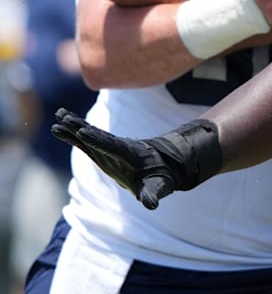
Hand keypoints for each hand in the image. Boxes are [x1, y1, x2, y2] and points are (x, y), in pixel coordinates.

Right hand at [51, 108, 220, 209]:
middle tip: (65, 117)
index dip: (97, 139)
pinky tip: (60, 126)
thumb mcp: (158, 187)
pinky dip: (74, 134)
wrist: (165, 165)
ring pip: (90, 135)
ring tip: (59, 114)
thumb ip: (152, 194)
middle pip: (97, 136)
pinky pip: (86, 141)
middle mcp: (118, 147)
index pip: (111, 146)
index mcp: (130, 154)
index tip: (82, 131)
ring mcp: (110, 147)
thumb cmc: (160, 177)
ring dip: (75, 125)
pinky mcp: (103, 150)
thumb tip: (151, 204)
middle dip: (82, 127)